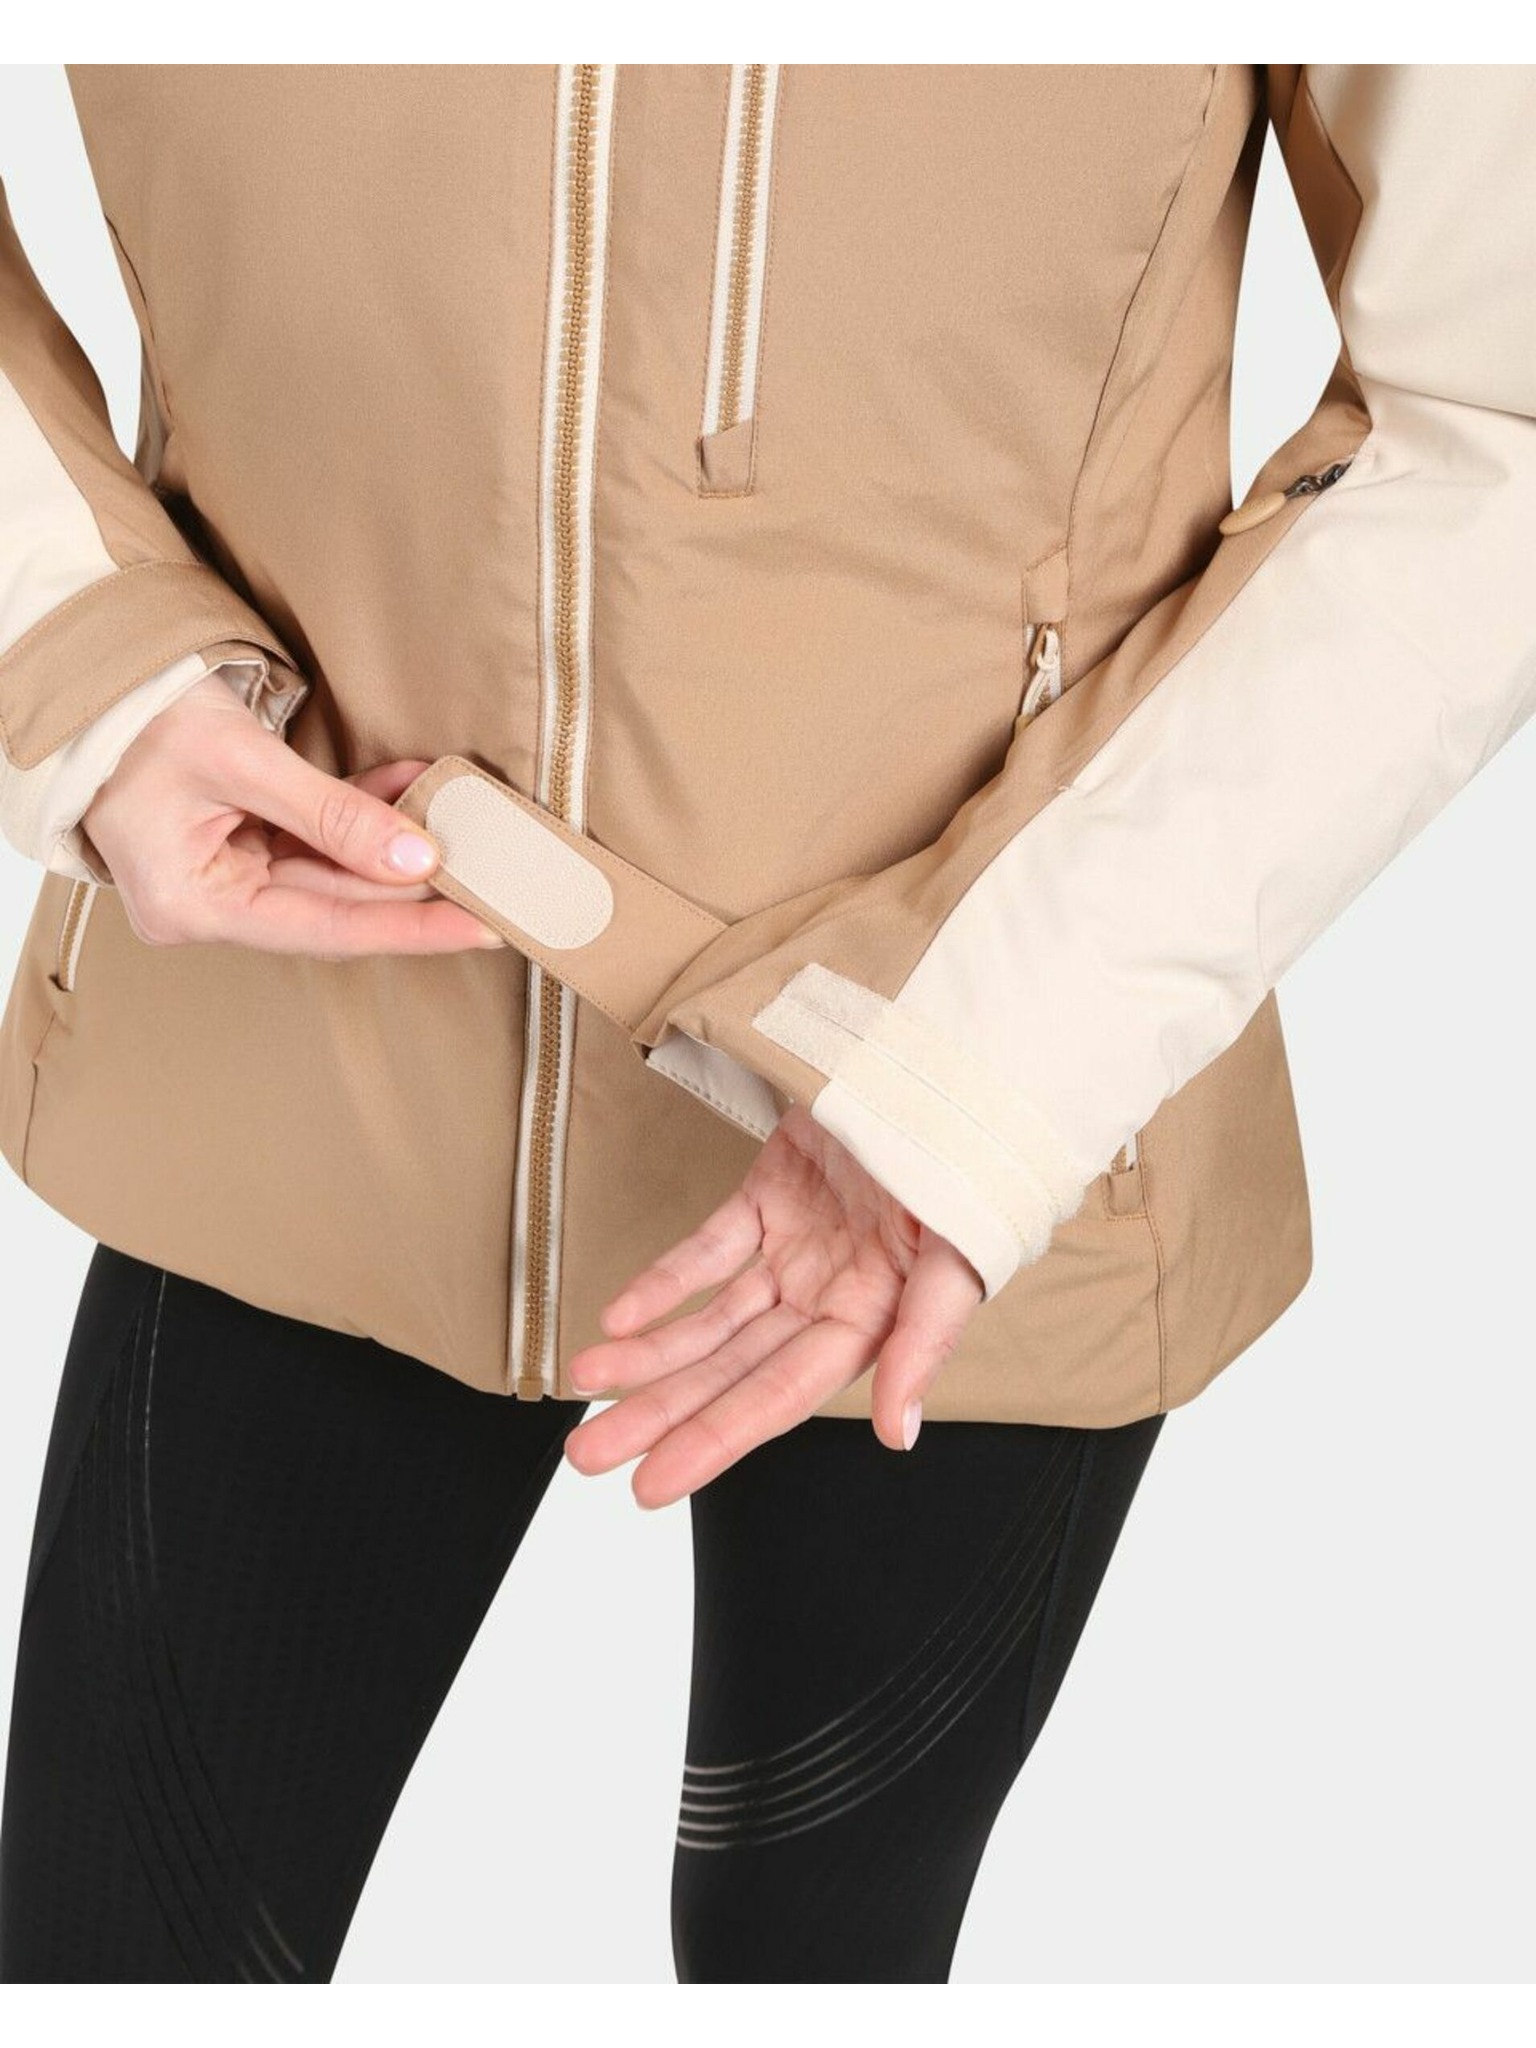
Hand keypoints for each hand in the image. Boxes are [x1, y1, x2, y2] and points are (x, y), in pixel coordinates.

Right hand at [83, 675, 498, 956]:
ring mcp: (226, 877)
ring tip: (462, 822)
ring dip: (394, 840)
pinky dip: (364, 812)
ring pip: (335, 871)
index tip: (480, 927)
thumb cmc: (138, 722)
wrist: (94, 685)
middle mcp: (210, 906)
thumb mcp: (241, 761)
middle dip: (415, 885)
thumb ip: (332, 814)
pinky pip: (318, 838)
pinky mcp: (242, 846)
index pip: (326, 928)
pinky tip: (412, 790)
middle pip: (336, 904)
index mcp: (193, 906)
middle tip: (493, 880)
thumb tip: (418, 859)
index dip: (410, 928)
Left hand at [564, 1106, 983, 1505]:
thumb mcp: (958, 1256)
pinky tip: (617, 1319)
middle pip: (730, 1370)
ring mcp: (795, 1249)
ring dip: (647, 1354)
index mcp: (871, 1322)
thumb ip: (924, 1343)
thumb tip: (897, 1434)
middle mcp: (826, 1298)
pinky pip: (707, 1250)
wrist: (949, 1071)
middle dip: (659, 1413)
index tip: (652, 1483)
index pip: (779, 1394)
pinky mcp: (770, 1197)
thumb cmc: (966, 1166)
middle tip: (589, 1454)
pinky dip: (663, 1282)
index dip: (716, 1438)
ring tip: (583, 1385)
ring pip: (708, 1319)